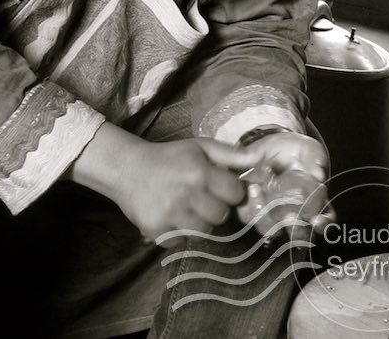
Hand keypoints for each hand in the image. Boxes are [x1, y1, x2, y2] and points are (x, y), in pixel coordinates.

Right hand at [112, 137, 247, 244]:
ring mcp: (171, 214)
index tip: (219, 186)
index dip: (230, 191)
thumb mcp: (199, 147)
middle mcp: (187, 193)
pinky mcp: (157, 231)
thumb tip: (260, 159)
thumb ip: (231, 154)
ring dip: (198, 222)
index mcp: (200, 171)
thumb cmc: (169, 157)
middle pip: (221, 216)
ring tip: (185, 206)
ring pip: (204, 232)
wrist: (127, 169)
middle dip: (214, 207)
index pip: (236, 194)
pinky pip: (182, 240)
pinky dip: (179, 231)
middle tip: (199, 196)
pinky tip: (170, 215)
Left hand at [234, 132, 333, 243]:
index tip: (317, 221)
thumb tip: (318, 175)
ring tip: (261, 189)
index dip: (324, 225)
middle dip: (295, 233)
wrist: (271, 144)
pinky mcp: (252, 207)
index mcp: (315, 203)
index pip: (324, 222)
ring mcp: (273, 212)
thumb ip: (315, 160)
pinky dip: (251, 204)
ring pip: (270, 230)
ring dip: (266, 216)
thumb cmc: (296, 151)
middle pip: (298, 235)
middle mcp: (295, 214)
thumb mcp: (309, 150)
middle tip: (290, 218)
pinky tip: (254, 187)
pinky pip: (249, 215)